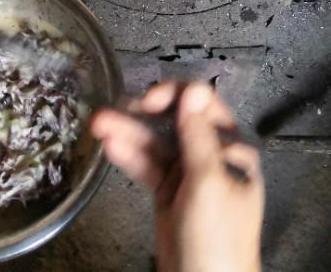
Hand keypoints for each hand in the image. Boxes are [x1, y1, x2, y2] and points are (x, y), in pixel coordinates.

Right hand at [92, 81, 263, 271]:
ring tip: (98, 122)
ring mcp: (188, 175)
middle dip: (144, 112)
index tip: (150, 101)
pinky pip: (147, 167)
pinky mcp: (168, 194)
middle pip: (175, 121)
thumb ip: (197, 136)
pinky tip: (110, 145)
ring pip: (155, 144)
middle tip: (117, 108)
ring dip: (128, 132)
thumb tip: (193, 89)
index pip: (203, 105)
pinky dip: (129, 155)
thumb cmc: (217, 240)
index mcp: (232, 148)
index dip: (175, 96)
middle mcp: (211, 155)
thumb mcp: (207, 184)